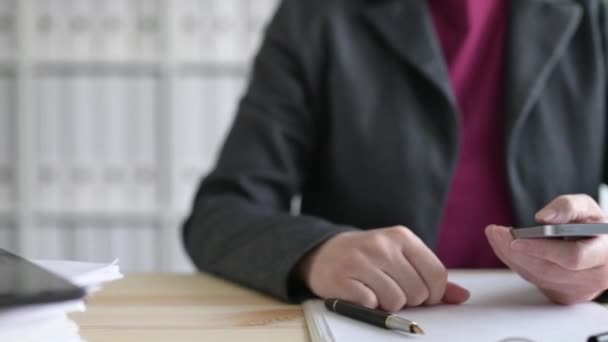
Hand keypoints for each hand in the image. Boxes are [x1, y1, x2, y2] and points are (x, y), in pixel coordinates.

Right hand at [296, 226, 469, 311]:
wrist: (323, 253)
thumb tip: (462, 296)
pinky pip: (371, 304)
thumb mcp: (400, 257)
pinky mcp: (342, 278)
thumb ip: (430, 276)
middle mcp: (382, 245)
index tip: (420, 294)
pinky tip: (361, 292)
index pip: (437, 274)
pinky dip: (368, 305)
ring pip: (396, 300)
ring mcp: (361, 260)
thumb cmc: (369, 258)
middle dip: (408, 300)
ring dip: (388, 304)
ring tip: (375, 291)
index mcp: (402, 237)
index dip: (433, 294)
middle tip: (391, 290)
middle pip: (418, 292)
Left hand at [486, 194, 607, 303]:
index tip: (516, 239)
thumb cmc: (595, 228)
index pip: (572, 258)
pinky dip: (517, 262)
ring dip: (510, 256)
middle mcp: (592, 279)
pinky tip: (505, 247)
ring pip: (536, 277)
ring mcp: (577, 291)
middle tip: (495, 232)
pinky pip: (534, 280)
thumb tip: (544, 217)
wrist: (603, 251)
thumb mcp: (588, 209)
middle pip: (546, 270)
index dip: (542, 249)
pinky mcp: (562, 295)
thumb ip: (568, 207)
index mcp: (604, 255)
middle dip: (514, 251)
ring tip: (495, 235)